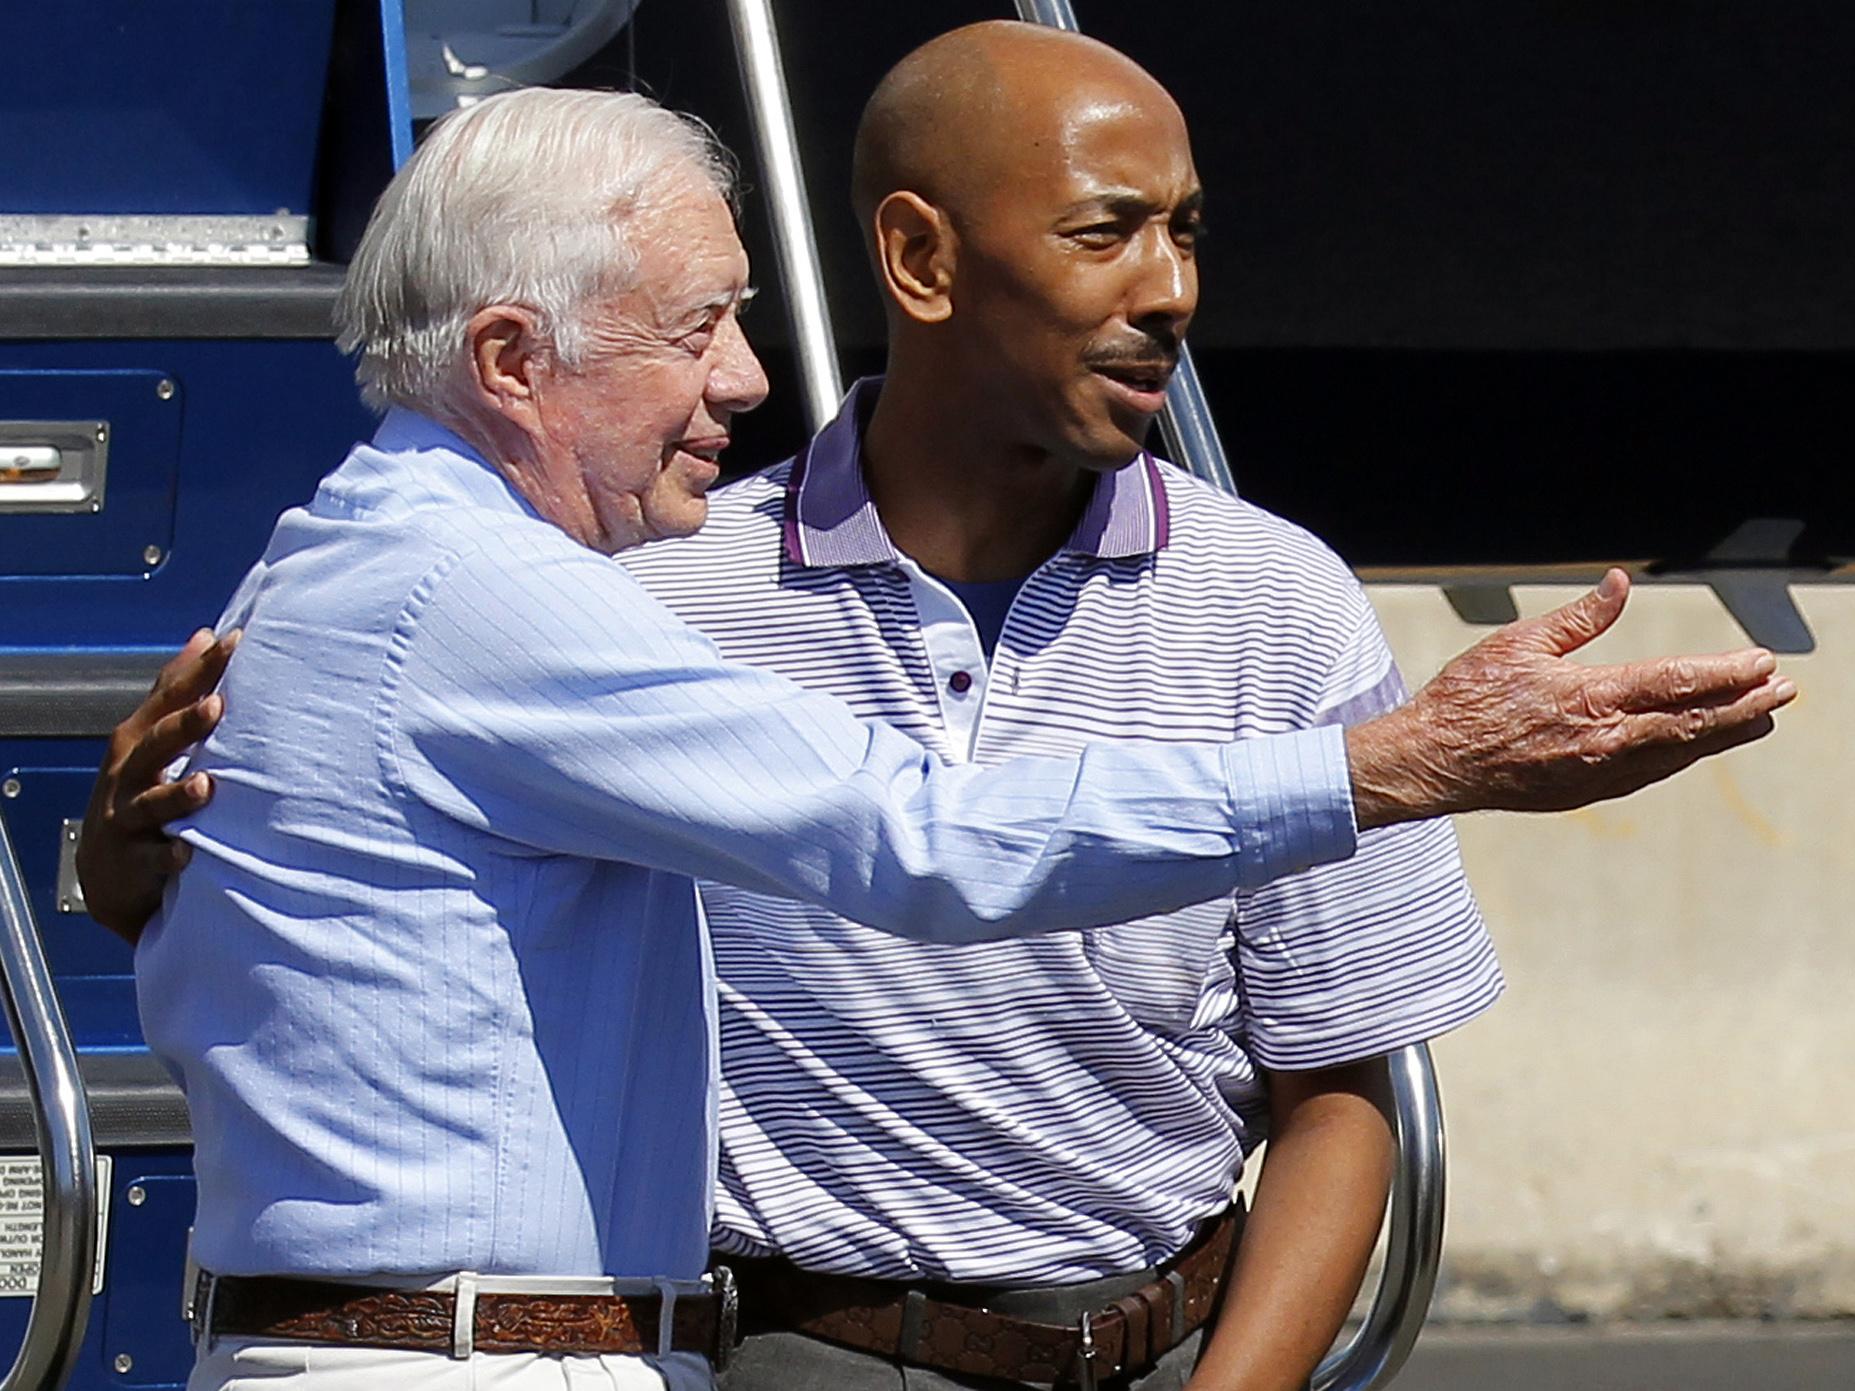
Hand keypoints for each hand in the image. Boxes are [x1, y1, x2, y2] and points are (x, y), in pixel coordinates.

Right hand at [77, 629, 236, 943]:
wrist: (109, 871)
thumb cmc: (140, 790)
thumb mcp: (151, 739)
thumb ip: (178, 691)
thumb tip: (208, 636)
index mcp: (139, 739)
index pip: (171, 697)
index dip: (201, 670)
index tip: (234, 642)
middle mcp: (129, 774)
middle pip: (157, 743)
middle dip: (185, 725)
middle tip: (217, 705)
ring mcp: (128, 816)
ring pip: (153, 803)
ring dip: (178, 794)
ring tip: (205, 785)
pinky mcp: (134, 860)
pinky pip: (154, 858)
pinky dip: (170, 855)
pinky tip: (187, 851)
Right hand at [1348, 570, 1795, 827]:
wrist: (1433, 761)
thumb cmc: (1468, 699)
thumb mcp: (1520, 643)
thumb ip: (1580, 619)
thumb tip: (1620, 585)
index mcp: (1591, 697)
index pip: (1679, 683)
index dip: (1729, 673)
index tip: (1765, 663)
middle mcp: (1605, 740)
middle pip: (1694, 724)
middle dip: (1745, 706)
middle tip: (1784, 693)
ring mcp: (1598, 772)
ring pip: (1678, 753)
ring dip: (1722, 735)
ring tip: (1757, 719)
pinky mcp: (1584, 792)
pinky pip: (1648, 773)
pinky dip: (1681, 756)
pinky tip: (1694, 746)